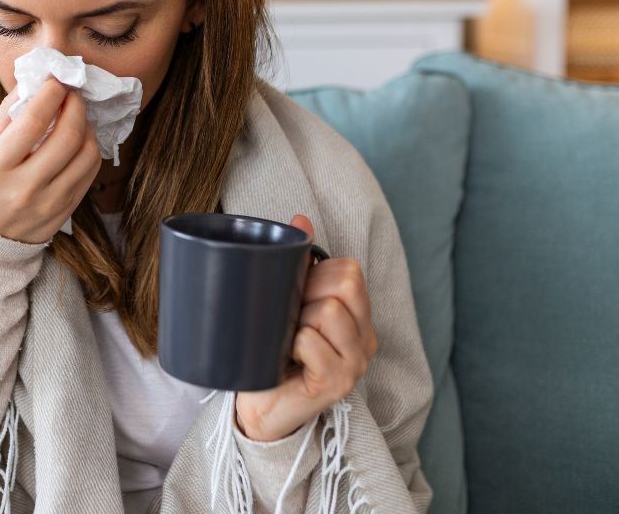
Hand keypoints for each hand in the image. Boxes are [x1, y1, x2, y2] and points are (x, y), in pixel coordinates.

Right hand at [0, 77, 101, 243]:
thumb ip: (8, 113)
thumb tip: (36, 81)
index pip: (32, 122)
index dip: (50, 95)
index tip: (56, 81)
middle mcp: (24, 187)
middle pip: (67, 137)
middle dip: (75, 106)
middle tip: (72, 94)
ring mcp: (49, 202)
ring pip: (87, 154)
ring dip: (87, 126)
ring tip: (76, 117)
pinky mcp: (66, 210)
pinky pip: (91, 172)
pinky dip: (90, 148)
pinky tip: (80, 139)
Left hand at [234, 214, 378, 441]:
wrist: (258, 405)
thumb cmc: (272, 352)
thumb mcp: (287, 303)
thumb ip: (298, 264)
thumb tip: (301, 218)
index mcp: (358, 317)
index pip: (348, 270)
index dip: (313, 275)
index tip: (294, 297)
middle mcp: (365, 340)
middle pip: (343, 285)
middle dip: (305, 294)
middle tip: (288, 321)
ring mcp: (355, 363)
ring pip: (328, 311)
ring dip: (296, 321)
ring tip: (286, 342)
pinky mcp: (337, 384)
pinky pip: (311, 342)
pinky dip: (293, 344)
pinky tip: (288, 360)